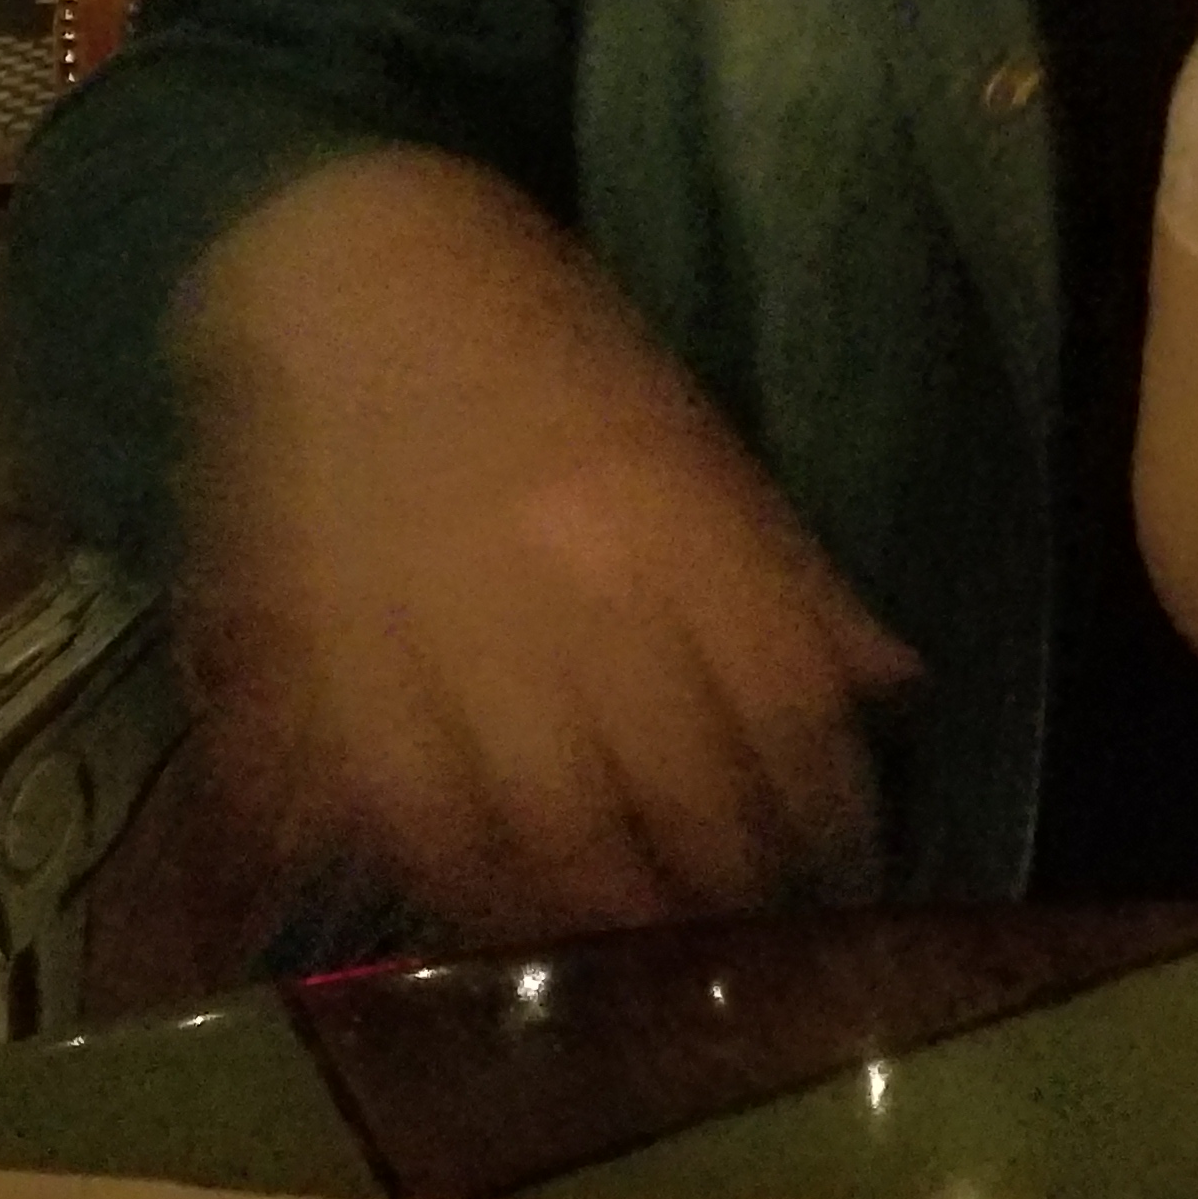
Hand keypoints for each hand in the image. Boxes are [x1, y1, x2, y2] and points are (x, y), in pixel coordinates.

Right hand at [174, 153, 915, 945]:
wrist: (344, 265)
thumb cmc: (539, 341)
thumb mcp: (685, 425)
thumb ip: (781, 567)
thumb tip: (889, 683)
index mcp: (665, 512)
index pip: (774, 702)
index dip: (816, 802)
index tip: (835, 860)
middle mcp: (557, 582)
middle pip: (652, 786)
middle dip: (702, 879)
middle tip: (725, 926)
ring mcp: (427, 626)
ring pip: (518, 827)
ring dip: (573, 904)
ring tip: (609, 933)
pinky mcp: (307, 655)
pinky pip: (374, 806)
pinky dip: (428, 866)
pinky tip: (470, 891)